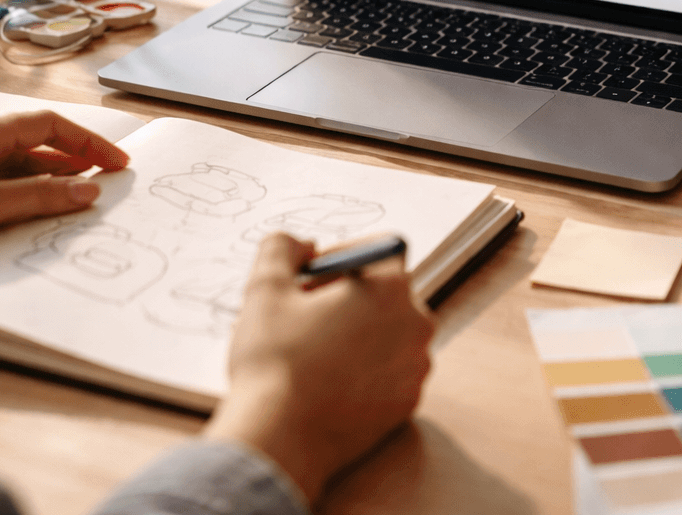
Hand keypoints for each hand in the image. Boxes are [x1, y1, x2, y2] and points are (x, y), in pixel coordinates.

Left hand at [0, 110, 128, 277]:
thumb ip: (37, 198)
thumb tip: (88, 191)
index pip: (50, 126)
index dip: (88, 142)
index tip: (118, 163)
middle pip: (36, 144)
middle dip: (74, 160)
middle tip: (106, 181)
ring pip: (16, 167)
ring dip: (48, 181)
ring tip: (76, 200)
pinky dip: (22, 196)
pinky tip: (30, 215)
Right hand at [205, 233, 434, 502]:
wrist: (280, 437)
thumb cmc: (274, 361)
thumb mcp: (265, 288)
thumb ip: (283, 247)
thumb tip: (304, 245)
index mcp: (391, 288)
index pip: (380, 249)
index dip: (341, 257)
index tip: (311, 278)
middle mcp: (416, 324)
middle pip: (386, 292)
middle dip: (349, 295)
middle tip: (305, 314)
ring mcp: (415, 367)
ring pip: (388, 332)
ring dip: (357, 332)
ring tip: (314, 351)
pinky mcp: (407, 403)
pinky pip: (390, 371)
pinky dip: (365, 369)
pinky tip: (328, 381)